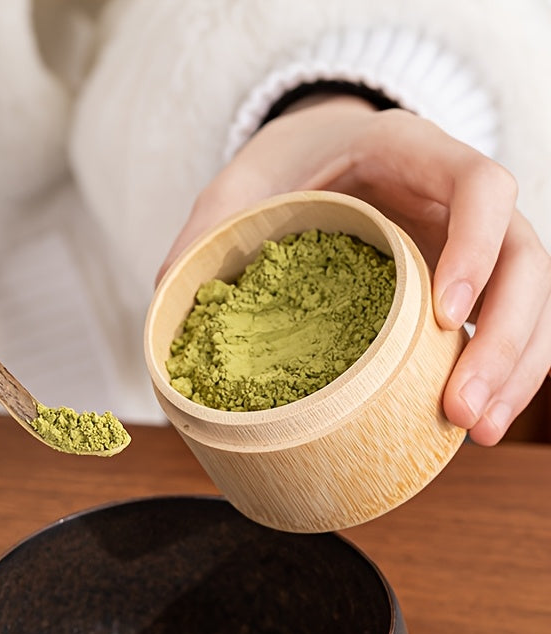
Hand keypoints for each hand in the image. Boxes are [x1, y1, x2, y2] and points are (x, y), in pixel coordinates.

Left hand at [159, 96, 550, 445]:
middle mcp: (455, 198)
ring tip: (474, 433)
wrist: (314, 155)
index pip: (481, 184)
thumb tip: (168, 304)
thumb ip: (207, 232)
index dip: (476, 248)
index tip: (445, 316)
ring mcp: (468, 242)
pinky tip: (470, 424)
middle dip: (504, 339)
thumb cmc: (285, 165)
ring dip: (514, 371)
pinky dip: (498, 372)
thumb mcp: (240, 183)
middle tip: (460, 411)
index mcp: (412, 152)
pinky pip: (503, 323)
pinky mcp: (463, 281)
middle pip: (524, 258)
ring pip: (529, 301)